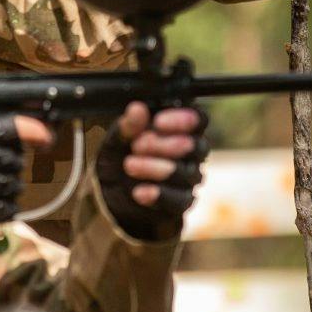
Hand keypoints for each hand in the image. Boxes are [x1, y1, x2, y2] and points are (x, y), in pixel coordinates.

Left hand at [95, 102, 208, 242]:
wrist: (112, 195)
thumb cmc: (120, 158)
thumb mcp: (117, 140)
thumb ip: (129, 126)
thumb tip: (137, 109)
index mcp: (182, 128)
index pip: (199, 119)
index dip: (184, 119)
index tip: (158, 122)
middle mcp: (192, 152)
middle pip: (197, 146)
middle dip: (166, 145)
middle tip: (137, 145)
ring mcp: (189, 178)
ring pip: (187, 173)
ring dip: (157, 168)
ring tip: (130, 165)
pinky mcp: (182, 202)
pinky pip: (179, 200)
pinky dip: (158, 195)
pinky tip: (138, 192)